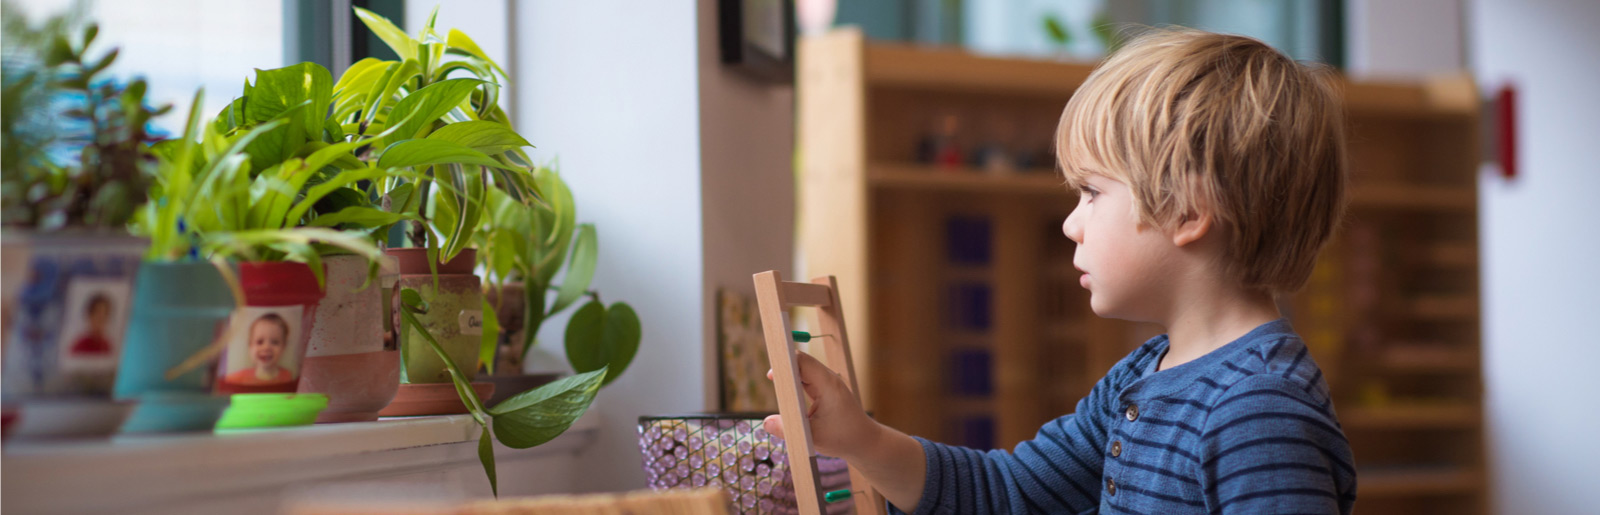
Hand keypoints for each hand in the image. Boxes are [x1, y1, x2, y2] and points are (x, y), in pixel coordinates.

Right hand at [762, 350, 879, 460]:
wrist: (866, 442)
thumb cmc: (843, 438)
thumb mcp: (813, 437)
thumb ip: (788, 429)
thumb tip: (765, 422)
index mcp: (828, 385)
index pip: (803, 362)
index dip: (786, 363)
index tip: (771, 374)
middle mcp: (829, 380)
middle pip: (803, 363)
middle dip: (785, 367)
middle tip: (769, 378)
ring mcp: (829, 384)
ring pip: (805, 370)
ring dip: (790, 375)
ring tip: (774, 381)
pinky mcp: (827, 390)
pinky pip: (808, 379)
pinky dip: (796, 383)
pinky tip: (786, 390)